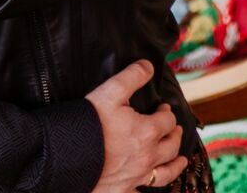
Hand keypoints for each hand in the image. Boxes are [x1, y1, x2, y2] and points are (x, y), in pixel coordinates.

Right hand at [86, 60, 186, 192]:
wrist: (64, 155)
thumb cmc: (88, 122)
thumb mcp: (110, 91)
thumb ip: (132, 76)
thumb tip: (149, 66)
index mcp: (147, 132)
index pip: (167, 121)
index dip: (167, 113)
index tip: (163, 109)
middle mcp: (147, 157)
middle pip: (171, 146)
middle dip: (175, 135)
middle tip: (175, 129)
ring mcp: (136, 177)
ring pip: (164, 174)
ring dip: (176, 165)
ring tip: (182, 161)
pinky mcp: (122, 191)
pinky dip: (147, 190)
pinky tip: (148, 188)